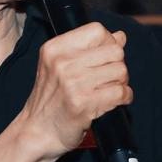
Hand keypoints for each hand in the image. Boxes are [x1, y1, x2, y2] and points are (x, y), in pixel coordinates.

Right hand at [22, 23, 131, 157]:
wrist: (37, 131)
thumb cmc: (50, 100)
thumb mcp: (59, 67)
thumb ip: (88, 49)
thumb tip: (120, 36)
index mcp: (54, 49)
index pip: (97, 30)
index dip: (108, 43)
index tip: (105, 58)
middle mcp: (62, 63)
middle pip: (114, 51)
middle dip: (118, 64)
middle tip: (110, 77)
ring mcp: (73, 83)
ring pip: (120, 71)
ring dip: (121, 82)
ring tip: (110, 90)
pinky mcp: (84, 104)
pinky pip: (120, 92)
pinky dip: (124, 97)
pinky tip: (115, 101)